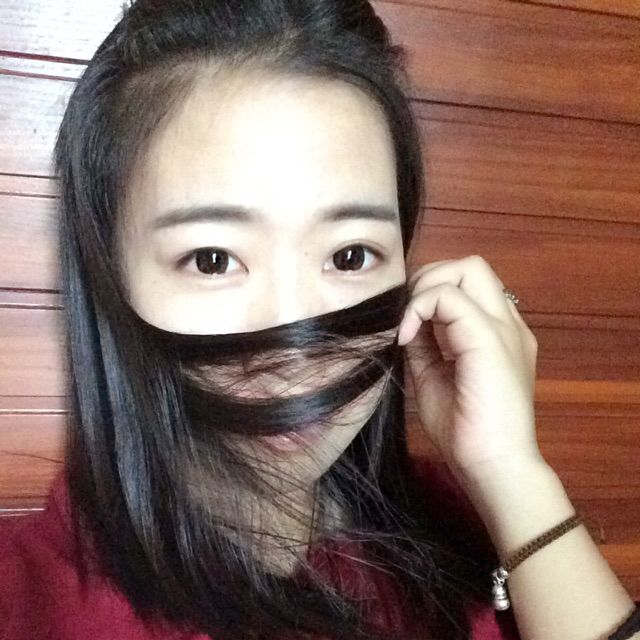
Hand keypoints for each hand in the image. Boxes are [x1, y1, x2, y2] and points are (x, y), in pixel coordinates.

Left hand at [397, 255, 543, 484]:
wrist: (493, 466)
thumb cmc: (466, 431)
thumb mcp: (434, 377)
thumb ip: (424, 344)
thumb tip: (404, 320)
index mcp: (498, 334)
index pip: (466, 287)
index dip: (430, 295)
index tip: (407, 327)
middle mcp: (507, 323)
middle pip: (471, 266)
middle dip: (430, 278)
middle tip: (409, 316)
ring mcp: (504, 327)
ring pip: (467, 268)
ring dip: (427, 287)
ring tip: (409, 326)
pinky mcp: (490, 337)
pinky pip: (450, 295)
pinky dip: (420, 306)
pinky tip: (407, 336)